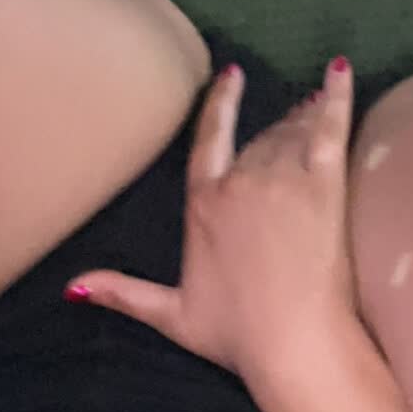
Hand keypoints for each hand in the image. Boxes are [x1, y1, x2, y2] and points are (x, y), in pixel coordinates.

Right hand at [63, 55, 358, 400]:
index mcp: (203, 204)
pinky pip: (330, 126)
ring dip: (301, 115)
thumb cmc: (236, 334)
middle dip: (273, 127)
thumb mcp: (172, 315)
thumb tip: (72, 288)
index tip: (233, 75)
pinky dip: (337, 96)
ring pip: (291, 132)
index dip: (222, 103)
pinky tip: (340, 70)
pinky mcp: (325, 186)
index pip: (209, 138)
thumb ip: (124, 293)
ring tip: (311, 103)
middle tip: (291, 113)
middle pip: (258, 140)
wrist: (293, 341)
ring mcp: (283, 180)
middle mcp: (240, 182)